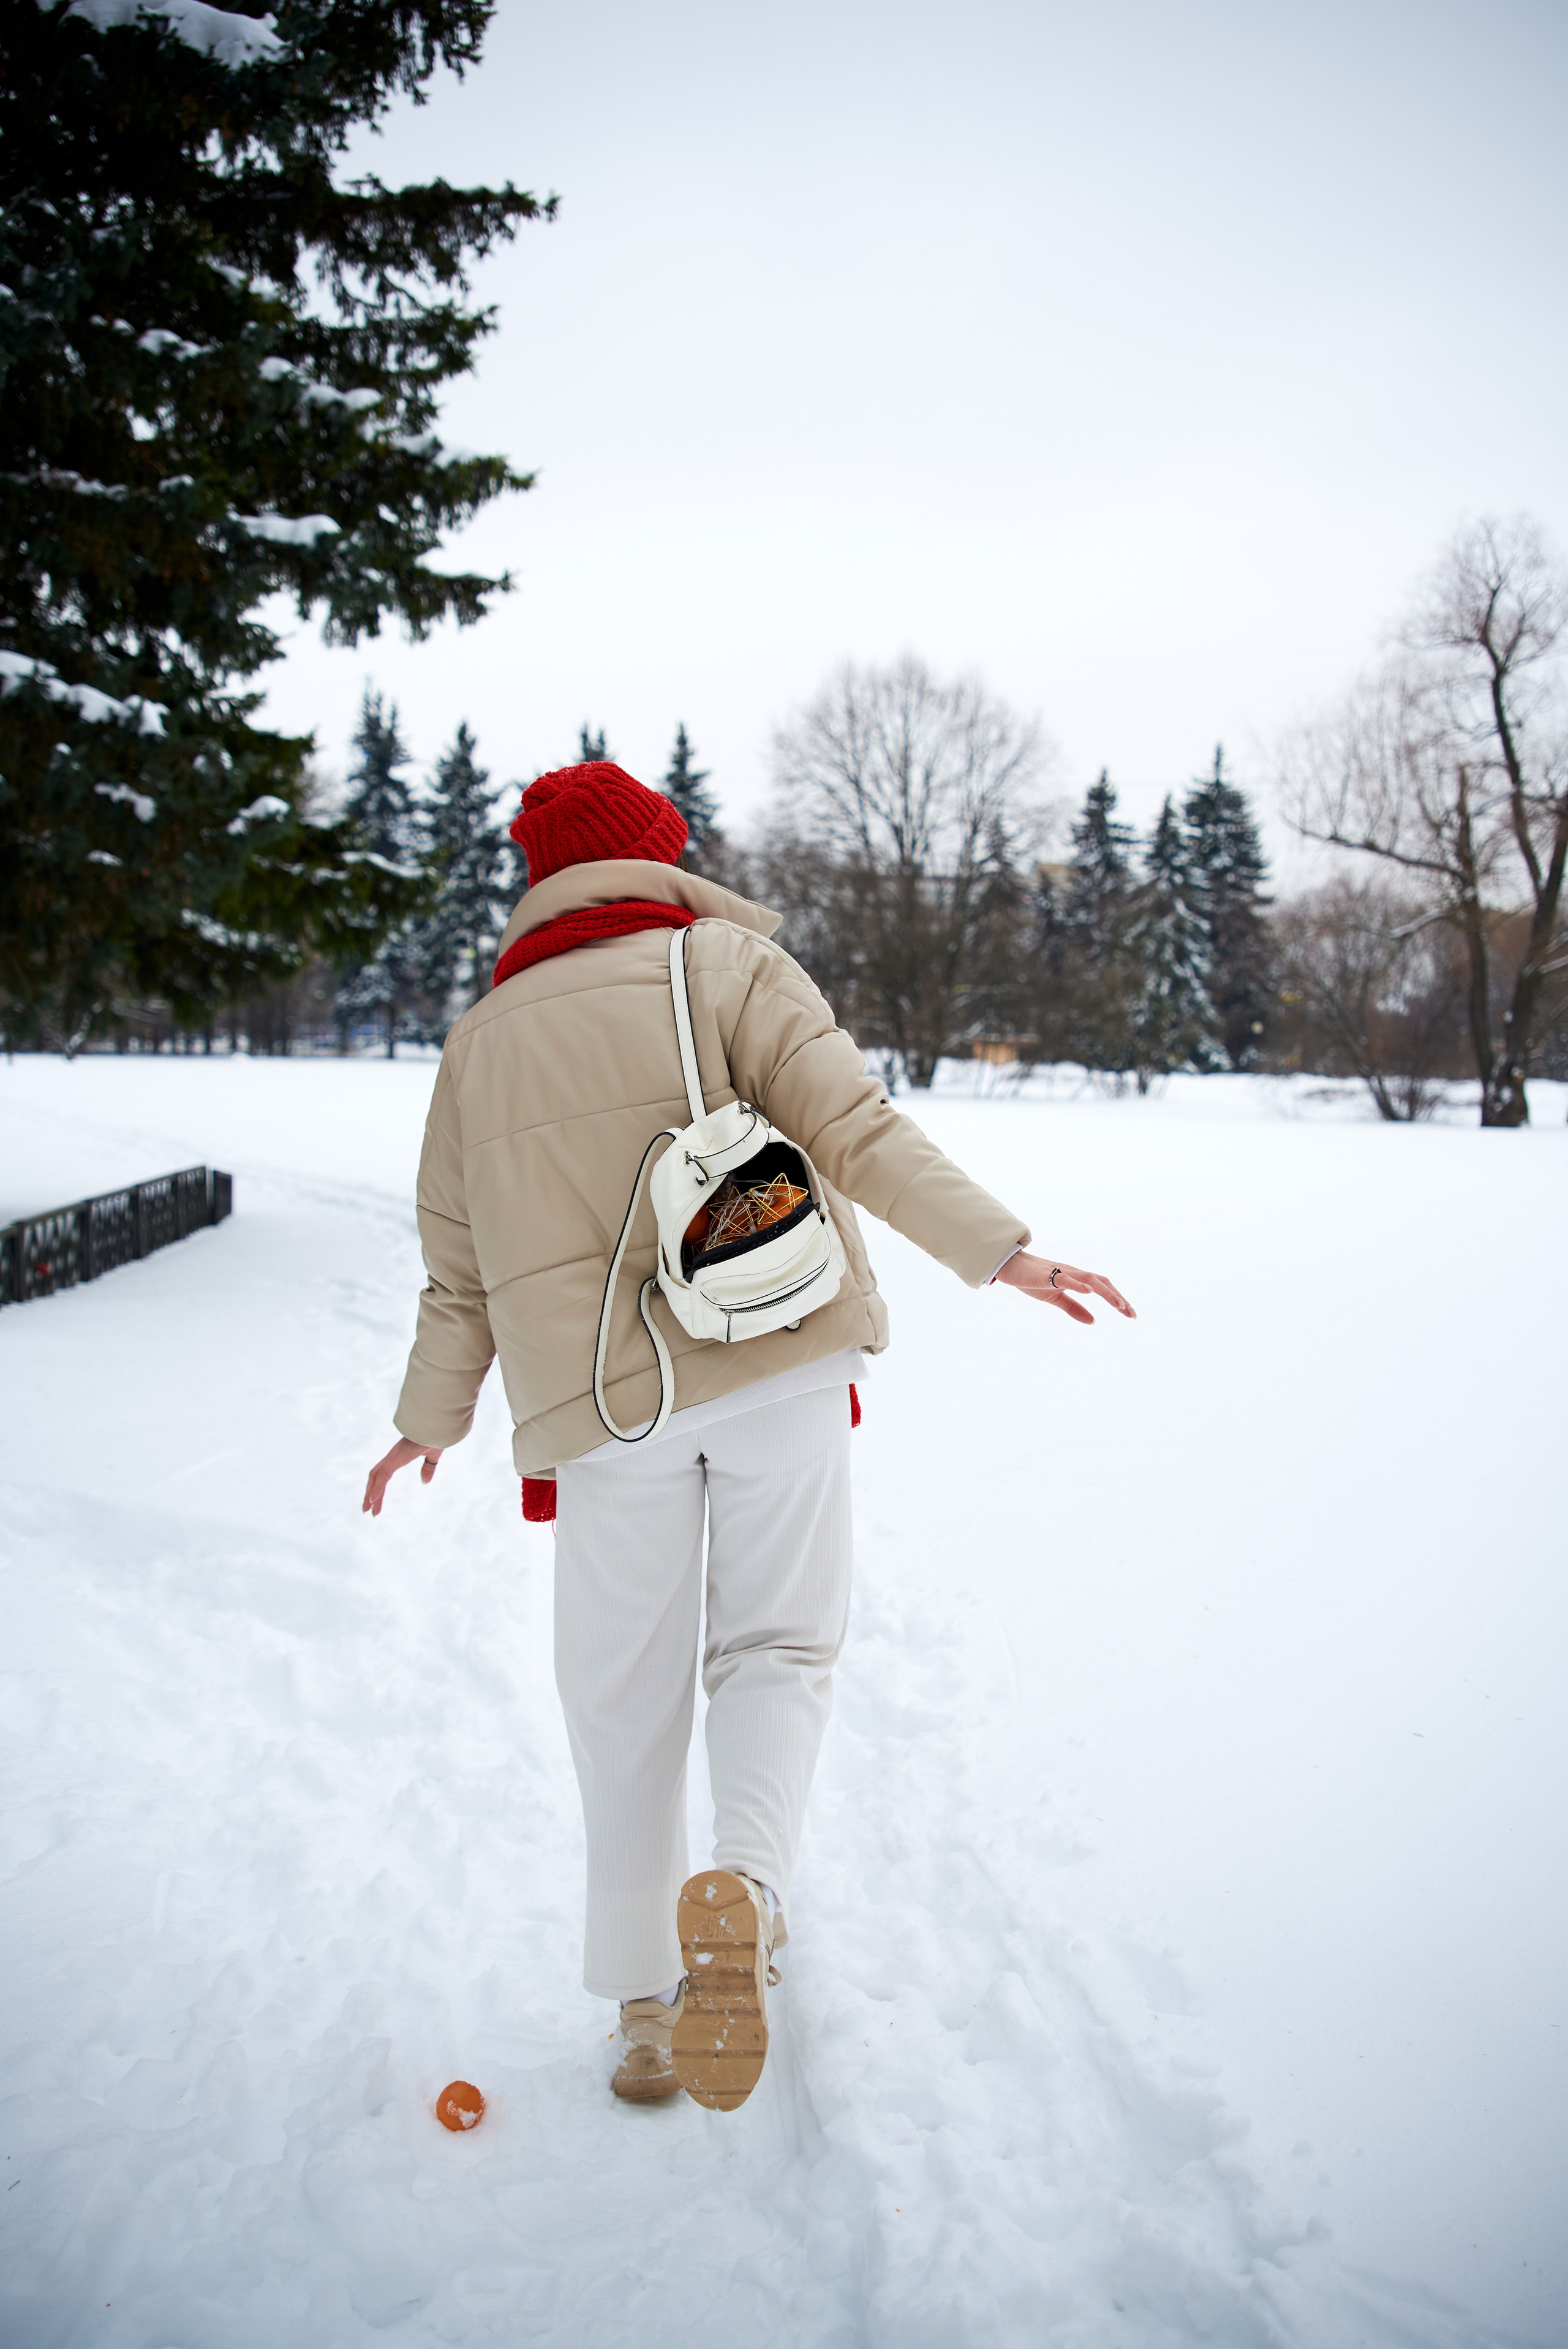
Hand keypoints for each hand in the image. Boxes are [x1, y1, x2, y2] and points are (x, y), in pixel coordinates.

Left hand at [362, 1436, 442, 1516]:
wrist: (437, 1426)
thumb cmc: (436, 1436)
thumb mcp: (432, 1457)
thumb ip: (427, 1469)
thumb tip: (424, 1482)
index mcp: (399, 1456)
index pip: (384, 1475)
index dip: (378, 1488)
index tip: (375, 1502)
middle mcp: (392, 1457)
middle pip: (375, 1477)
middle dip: (370, 1493)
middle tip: (367, 1510)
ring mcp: (392, 1457)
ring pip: (375, 1478)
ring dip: (370, 1494)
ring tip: (367, 1510)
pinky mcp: (395, 1458)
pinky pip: (382, 1476)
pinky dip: (376, 1488)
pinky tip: (372, 1500)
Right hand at [995, 1250, 1135, 1325]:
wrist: (1009, 1266)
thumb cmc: (1031, 1280)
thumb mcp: (1055, 1298)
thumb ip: (1074, 1308)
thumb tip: (1093, 1321)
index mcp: (1076, 1279)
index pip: (1102, 1286)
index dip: (1117, 1298)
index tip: (1130, 1314)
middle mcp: (1073, 1273)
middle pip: (1102, 1281)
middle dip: (1118, 1297)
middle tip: (1131, 1314)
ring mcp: (1061, 1273)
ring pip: (1089, 1279)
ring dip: (1106, 1292)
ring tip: (1119, 1305)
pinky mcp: (1046, 1275)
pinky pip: (1065, 1279)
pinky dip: (1078, 1284)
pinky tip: (1090, 1291)